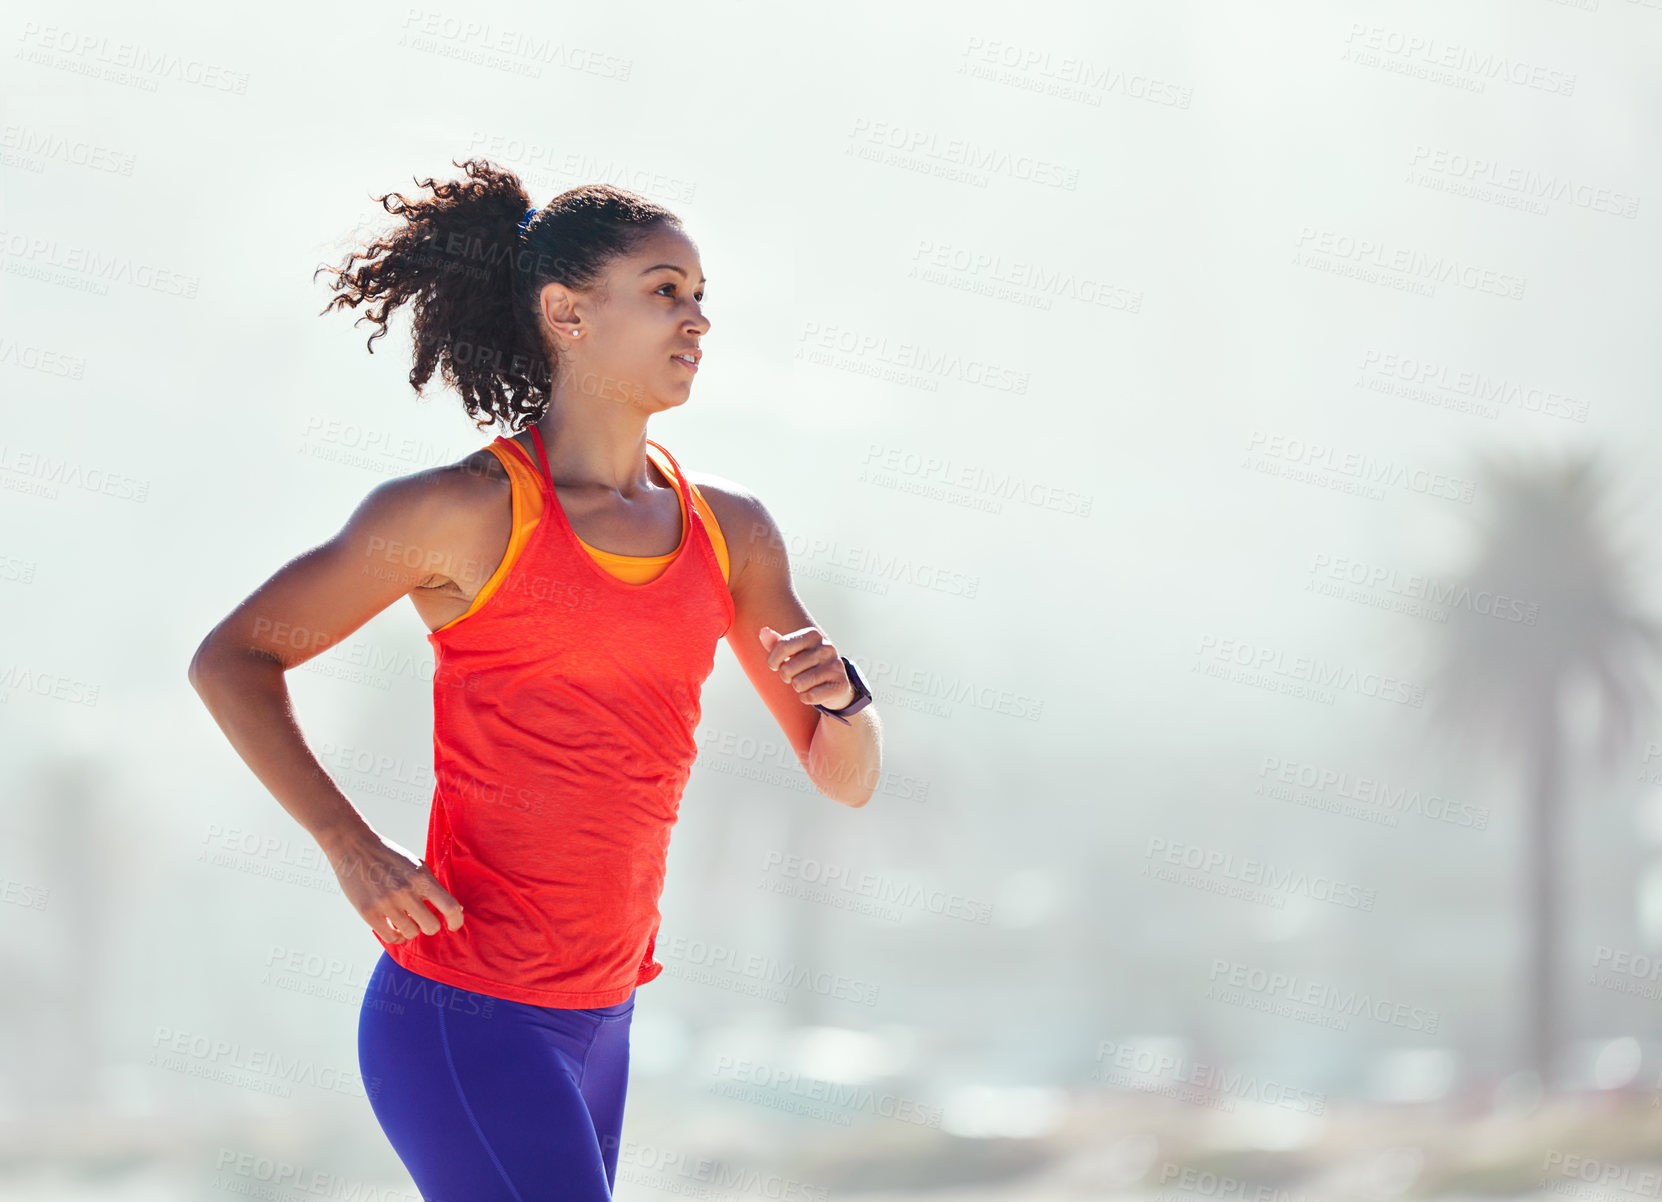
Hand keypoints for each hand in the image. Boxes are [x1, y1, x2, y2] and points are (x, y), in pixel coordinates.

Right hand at [324, 828, 463, 944]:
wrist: (355, 847)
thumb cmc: (389, 857)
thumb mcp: (417, 865)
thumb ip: (432, 886)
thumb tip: (455, 910)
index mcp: (421, 878)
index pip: (449, 906)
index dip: (456, 921)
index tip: (453, 925)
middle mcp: (406, 891)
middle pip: (431, 927)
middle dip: (429, 926)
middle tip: (422, 919)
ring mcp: (386, 903)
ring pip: (411, 933)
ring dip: (410, 929)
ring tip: (404, 919)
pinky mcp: (368, 912)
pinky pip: (390, 938)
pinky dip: (396, 937)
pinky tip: (395, 928)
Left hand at [758, 625, 854, 710]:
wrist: (834, 683)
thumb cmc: (807, 665)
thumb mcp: (792, 652)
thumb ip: (776, 643)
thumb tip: (763, 632)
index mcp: (813, 635)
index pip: (783, 645)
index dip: (773, 660)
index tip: (775, 665)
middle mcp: (826, 648)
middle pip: (787, 668)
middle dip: (786, 677)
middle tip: (796, 675)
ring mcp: (835, 666)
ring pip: (798, 684)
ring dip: (798, 688)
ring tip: (807, 683)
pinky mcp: (839, 685)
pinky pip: (809, 697)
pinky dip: (807, 698)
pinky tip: (815, 692)